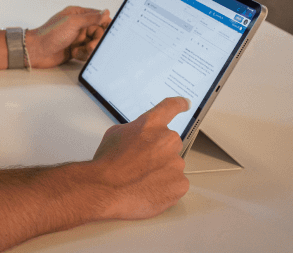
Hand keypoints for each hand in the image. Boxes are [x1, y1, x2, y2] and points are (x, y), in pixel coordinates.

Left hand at [25, 6, 110, 68]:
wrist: (37, 51)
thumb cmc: (50, 34)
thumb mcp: (73, 23)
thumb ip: (91, 18)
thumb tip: (106, 12)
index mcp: (77, 14)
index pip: (97, 16)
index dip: (104, 23)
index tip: (109, 31)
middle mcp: (77, 25)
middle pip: (97, 32)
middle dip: (97, 39)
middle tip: (91, 45)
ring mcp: (76, 38)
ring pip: (93, 43)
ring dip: (90, 48)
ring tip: (83, 50)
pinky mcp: (75, 49)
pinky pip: (87, 52)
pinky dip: (83, 54)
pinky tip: (75, 54)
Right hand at [89, 96, 190, 220]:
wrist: (107, 189)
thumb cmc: (108, 163)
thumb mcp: (115, 134)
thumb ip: (135, 130)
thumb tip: (141, 137)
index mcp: (150, 124)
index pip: (170, 107)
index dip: (179, 104)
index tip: (185, 103)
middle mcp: (166, 139)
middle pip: (170, 143)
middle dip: (160, 152)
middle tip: (142, 164)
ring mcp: (175, 162)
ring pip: (173, 165)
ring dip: (162, 171)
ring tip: (141, 180)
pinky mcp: (180, 183)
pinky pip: (177, 183)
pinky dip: (166, 187)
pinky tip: (149, 189)